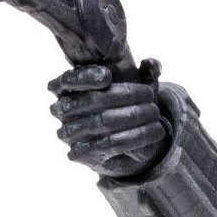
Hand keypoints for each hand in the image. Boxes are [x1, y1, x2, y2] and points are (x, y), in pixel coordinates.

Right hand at [49, 64, 167, 179]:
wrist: (118, 145)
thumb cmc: (119, 106)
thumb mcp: (130, 87)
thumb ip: (142, 73)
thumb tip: (153, 63)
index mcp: (64, 88)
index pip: (68, 80)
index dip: (86, 77)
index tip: (107, 76)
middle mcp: (61, 110)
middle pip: (91, 101)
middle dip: (124, 95)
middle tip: (149, 95)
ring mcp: (68, 134)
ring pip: (102, 122)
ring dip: (134, 116)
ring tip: (155, 112)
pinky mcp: (81, 154)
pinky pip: (111, 144)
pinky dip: (136, 137)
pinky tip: (155, 131)